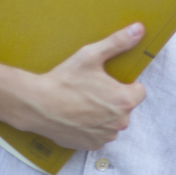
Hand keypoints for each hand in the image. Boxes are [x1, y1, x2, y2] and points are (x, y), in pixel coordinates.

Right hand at [15, 23, 148, 148]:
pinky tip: (77, 117)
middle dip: (113, 99)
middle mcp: (119, 122)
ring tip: (83, 103)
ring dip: (103, 115)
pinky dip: (91, 128)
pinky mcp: (90, 145)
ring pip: (112, 122)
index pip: (139, 91)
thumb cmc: (64, 80)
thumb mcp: (91, 55)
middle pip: (125, 107)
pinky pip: (99, 135)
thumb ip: (118, 42)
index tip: (108, 81)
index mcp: (124, 101)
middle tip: (92, 91)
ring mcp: (105, 136)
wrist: (36, 105)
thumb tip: (139, 29)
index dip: (125, 85)